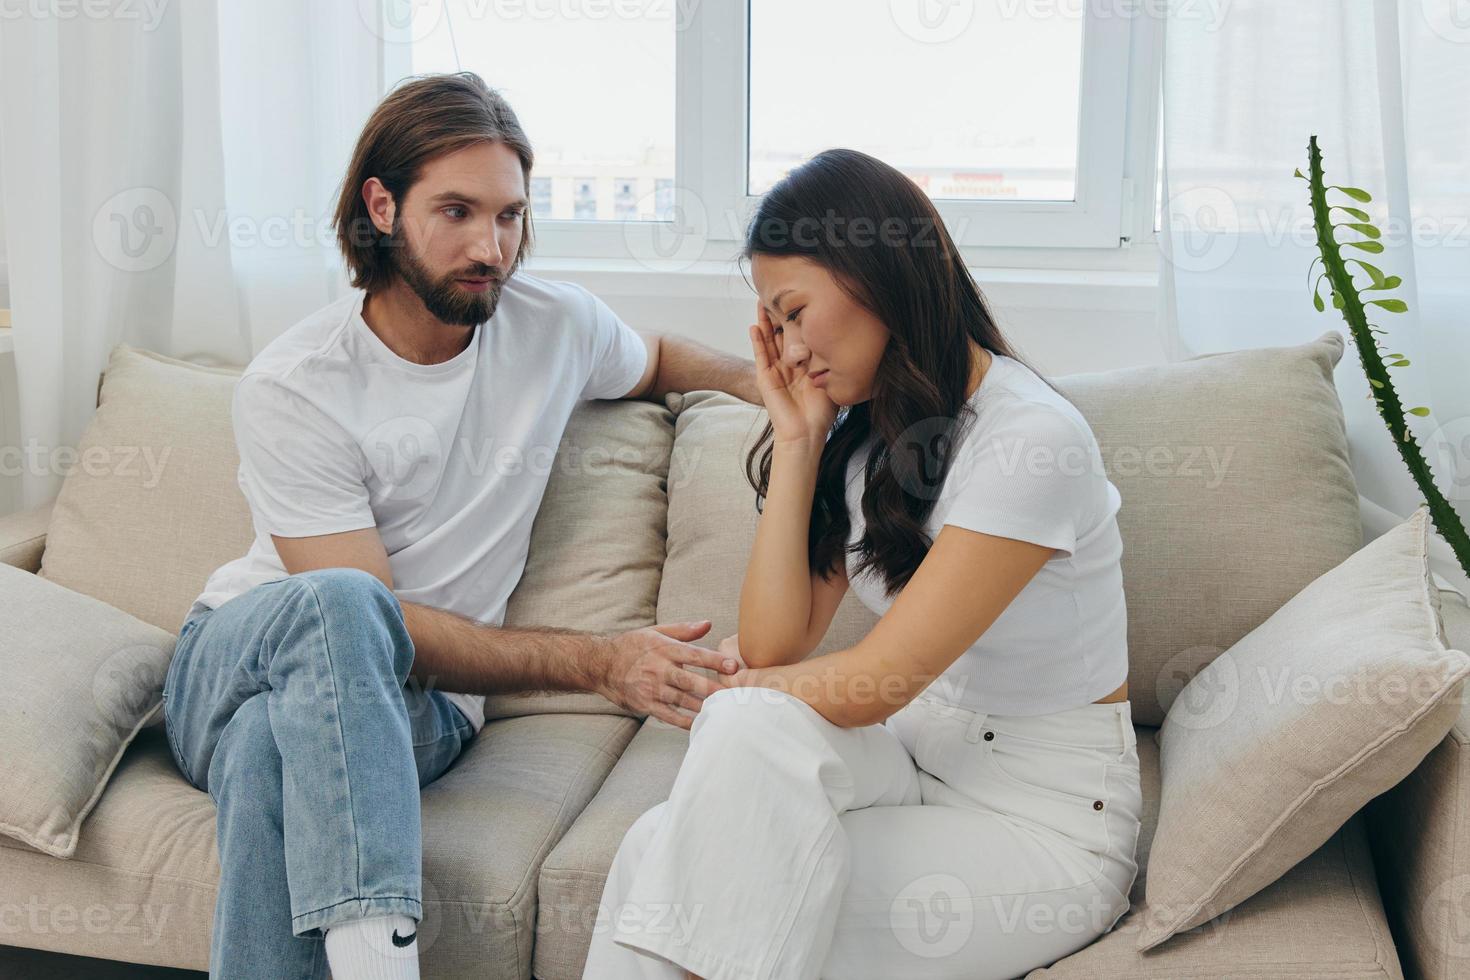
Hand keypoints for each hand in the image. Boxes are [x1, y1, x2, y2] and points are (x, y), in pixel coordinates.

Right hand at [598, 621, 740, 729]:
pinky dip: (684, 721)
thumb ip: (684, 630)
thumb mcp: (656, 632)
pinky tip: (699, 724)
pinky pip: (668, 715)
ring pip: (681, 699)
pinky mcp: (645, 704)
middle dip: (712, 687)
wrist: (602, 664)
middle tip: (733, 695)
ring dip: (702, 706)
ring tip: (723, 711)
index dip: (714, 660)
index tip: (733, 666)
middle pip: (689, 679)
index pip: (694, 654)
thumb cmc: (633, 646)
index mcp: (664, 648)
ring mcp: (651, 688)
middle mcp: (658, 668)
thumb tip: (708, 624)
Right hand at [749, 304, 837, 451]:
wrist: (806, 432)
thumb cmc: (820, 413)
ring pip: (768, 342)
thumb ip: (829, 362)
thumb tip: (839, 342)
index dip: (797, 321)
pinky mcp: (765, 379)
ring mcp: (775, 372)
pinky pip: (760, 355)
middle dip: (778, 316)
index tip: (799, 302)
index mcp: (804, 367)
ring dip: (764, 323)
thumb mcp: (830, 380)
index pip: (798, 338)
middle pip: (780, 335)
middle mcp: (788, 367)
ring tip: (760, 303)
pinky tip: (754, 326)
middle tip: (775, 295)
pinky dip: (757, 341)